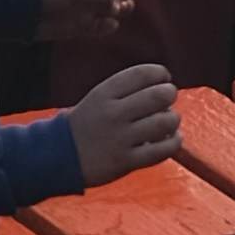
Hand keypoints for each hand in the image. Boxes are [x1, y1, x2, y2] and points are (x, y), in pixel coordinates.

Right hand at [70, 60, 182, 184]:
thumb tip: (163, 86)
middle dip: (170, 94)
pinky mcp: (126, 161)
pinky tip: (171, 139)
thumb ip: (126, 90)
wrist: (61, 156)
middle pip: (158, 96)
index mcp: (105, 93)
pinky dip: (174, 142)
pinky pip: (162, 150)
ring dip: (173, 120)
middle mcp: (113, 113)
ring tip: (169, 121)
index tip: (164, 78)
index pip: (141, 74)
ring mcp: (120, 138)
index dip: (160, 73)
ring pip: (164, 123)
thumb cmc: (87, 124)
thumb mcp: (98, 98)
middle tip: (168, 99)